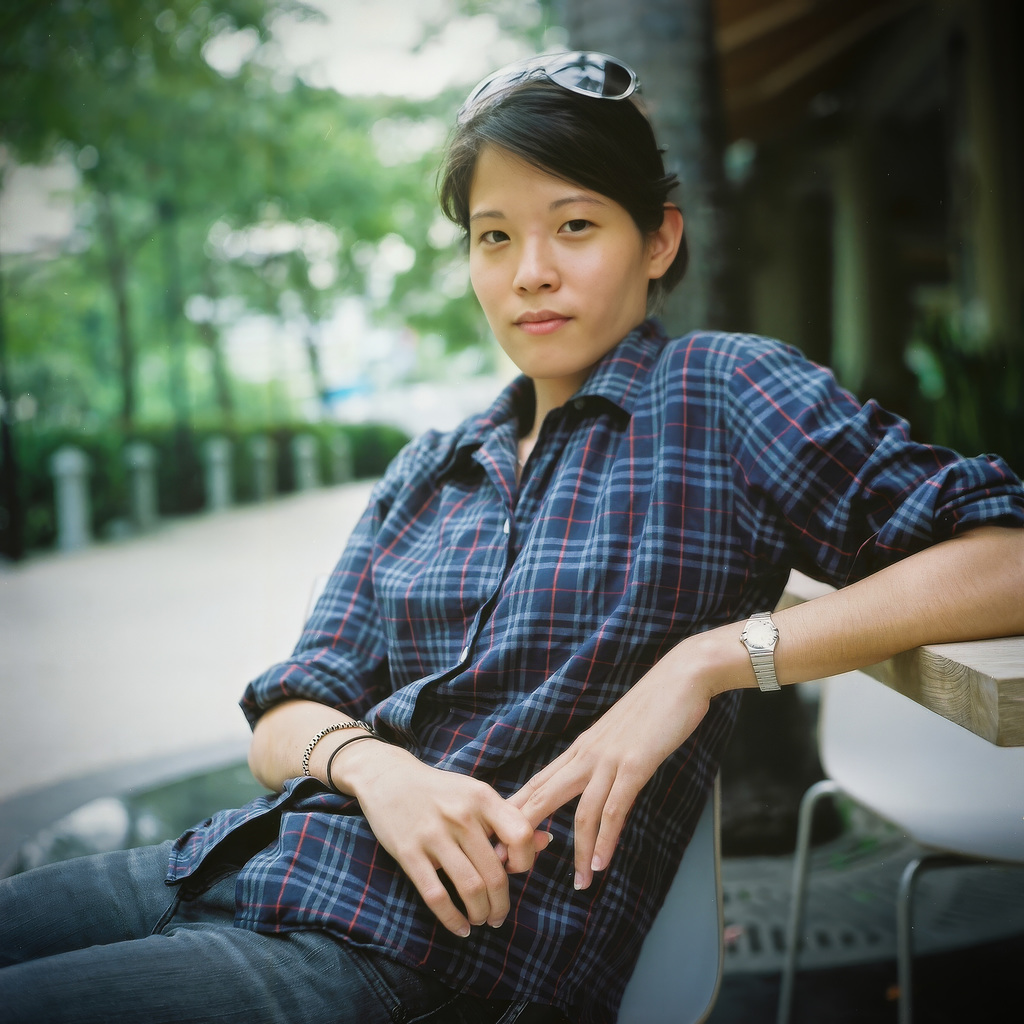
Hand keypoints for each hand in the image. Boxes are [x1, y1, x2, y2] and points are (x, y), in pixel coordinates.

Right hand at [341, 741, 549, 936]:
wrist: (388, 777)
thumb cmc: (440, 790)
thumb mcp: (475, 794)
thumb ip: (508, 819)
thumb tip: (545, 842)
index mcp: (482, 797)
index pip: (520, 834)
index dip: (526, 861)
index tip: (516, 873)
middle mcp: (461, 815)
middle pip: (495, 872)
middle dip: (501, 903)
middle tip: (498, 915)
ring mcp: (434, 834)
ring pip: (470, 887)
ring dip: (480, 913)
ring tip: (480, 920)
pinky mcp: (409, 852)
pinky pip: (436, 895)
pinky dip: (452, 919)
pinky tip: (460, 927)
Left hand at [509, 651, 713, 890]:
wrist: (682, 677)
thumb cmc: (654, 706)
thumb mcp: (620, 735)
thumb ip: (605, 758)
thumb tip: (597, 780)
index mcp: (581, 748)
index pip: (539, 783)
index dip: (517, 812)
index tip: (500, 838)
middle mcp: (587, 755)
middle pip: (543, 796)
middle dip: (523, 832)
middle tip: (508, 865)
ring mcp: (609, 760)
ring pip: (581, 812)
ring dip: (578, 851)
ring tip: (578, 883)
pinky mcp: (635, 765)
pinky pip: (614, 808)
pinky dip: (606, 839)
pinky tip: (602, 863)